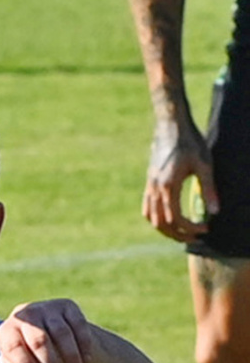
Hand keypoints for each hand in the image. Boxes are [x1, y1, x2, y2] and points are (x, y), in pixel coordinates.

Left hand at [0, 300, 92, 362]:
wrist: (45, 330)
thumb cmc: (27, 355)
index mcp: (8, 330)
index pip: (14, 347)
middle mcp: (26, 314)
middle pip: (39, 341)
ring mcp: (47, 308)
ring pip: (61, 334)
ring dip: (71, 358)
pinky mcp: (67, 306)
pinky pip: (78, 325)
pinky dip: (83, 345)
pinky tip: (85, 361)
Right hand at [142, 116, 218, 242]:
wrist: (171, 125)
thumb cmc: (190, 142)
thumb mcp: (204, 165)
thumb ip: (209, 189)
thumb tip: (215, 212)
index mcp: (169, 186)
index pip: (176, 218)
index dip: (190, 228)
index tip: (205, 228)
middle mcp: (156, 189)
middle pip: (163, 223)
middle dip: (179, 234)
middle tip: (196, 236)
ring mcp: (150, 186)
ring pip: (152, 218)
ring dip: (166, 230)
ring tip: (182, 232)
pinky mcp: (149, 183)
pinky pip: (147, 208)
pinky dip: (155, 219)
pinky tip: (167, 220)